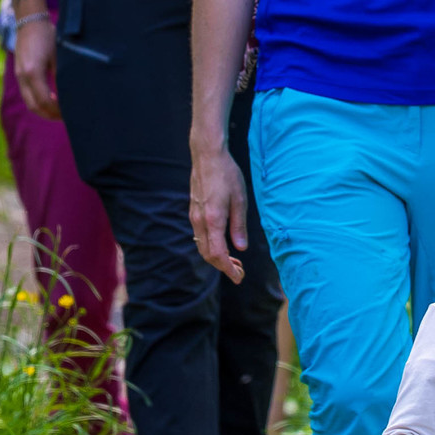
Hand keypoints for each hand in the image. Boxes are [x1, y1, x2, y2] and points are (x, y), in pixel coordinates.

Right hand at [13, 15, 61, 119]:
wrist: (29, 21)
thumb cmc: (47, 35)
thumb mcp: (59, 55)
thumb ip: (62, 75)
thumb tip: (70, 94)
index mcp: (33, 72)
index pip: (45, 100)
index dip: (57, 110)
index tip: (69, 113)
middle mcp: (23, 76)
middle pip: (34, 106)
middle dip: (50, 114)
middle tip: (66, 117)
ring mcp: (19, 76)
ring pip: (29, 102)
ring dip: (43, 110)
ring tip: (58, 112)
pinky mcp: (19, 73)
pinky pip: (27, 94)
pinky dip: (38, 101)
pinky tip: (51, 100)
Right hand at [190, 140, 248, 283]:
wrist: (207, 156)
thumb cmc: (227, 175)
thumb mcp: (240, 199)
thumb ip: (239, 226)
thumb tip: (241, 248)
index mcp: (213, 220)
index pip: (218, 255)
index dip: (229, 270)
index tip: (239, 277)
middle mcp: (200, 221)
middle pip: (208, 255)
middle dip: (223, 267)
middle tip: (240, 271)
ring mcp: (194, 217)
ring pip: (202, 247)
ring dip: (217, 257)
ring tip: (234, 259)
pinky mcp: (194, 212)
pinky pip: (200, 236)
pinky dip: (211, 246)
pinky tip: (223, 243)